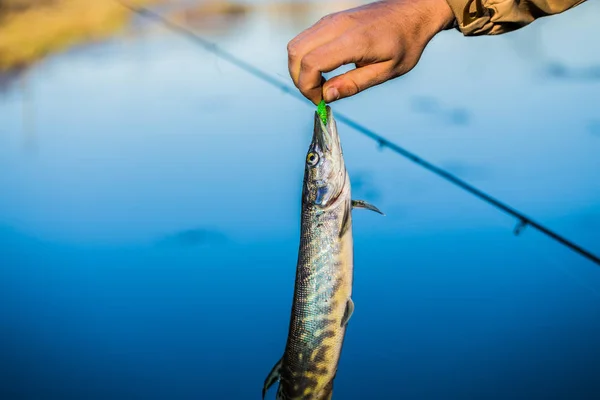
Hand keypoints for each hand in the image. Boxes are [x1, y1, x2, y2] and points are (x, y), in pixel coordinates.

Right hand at [287, 0, 454, 103]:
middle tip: (317, 94)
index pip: (312, 63)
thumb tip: (327, 96)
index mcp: (354, 40)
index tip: (321, 100)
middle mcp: (338, 25)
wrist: (413, 12)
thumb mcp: (386, 71)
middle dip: (299, 79)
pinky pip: (305, 39)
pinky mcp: (329, 20)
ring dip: (300, 69)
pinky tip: (323, 71)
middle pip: (295, 52)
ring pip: (296, 45)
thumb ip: (354, 84)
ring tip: (321, 84)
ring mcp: (331, 19)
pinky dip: (305, 58)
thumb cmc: (405, 42)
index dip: (308, 87)